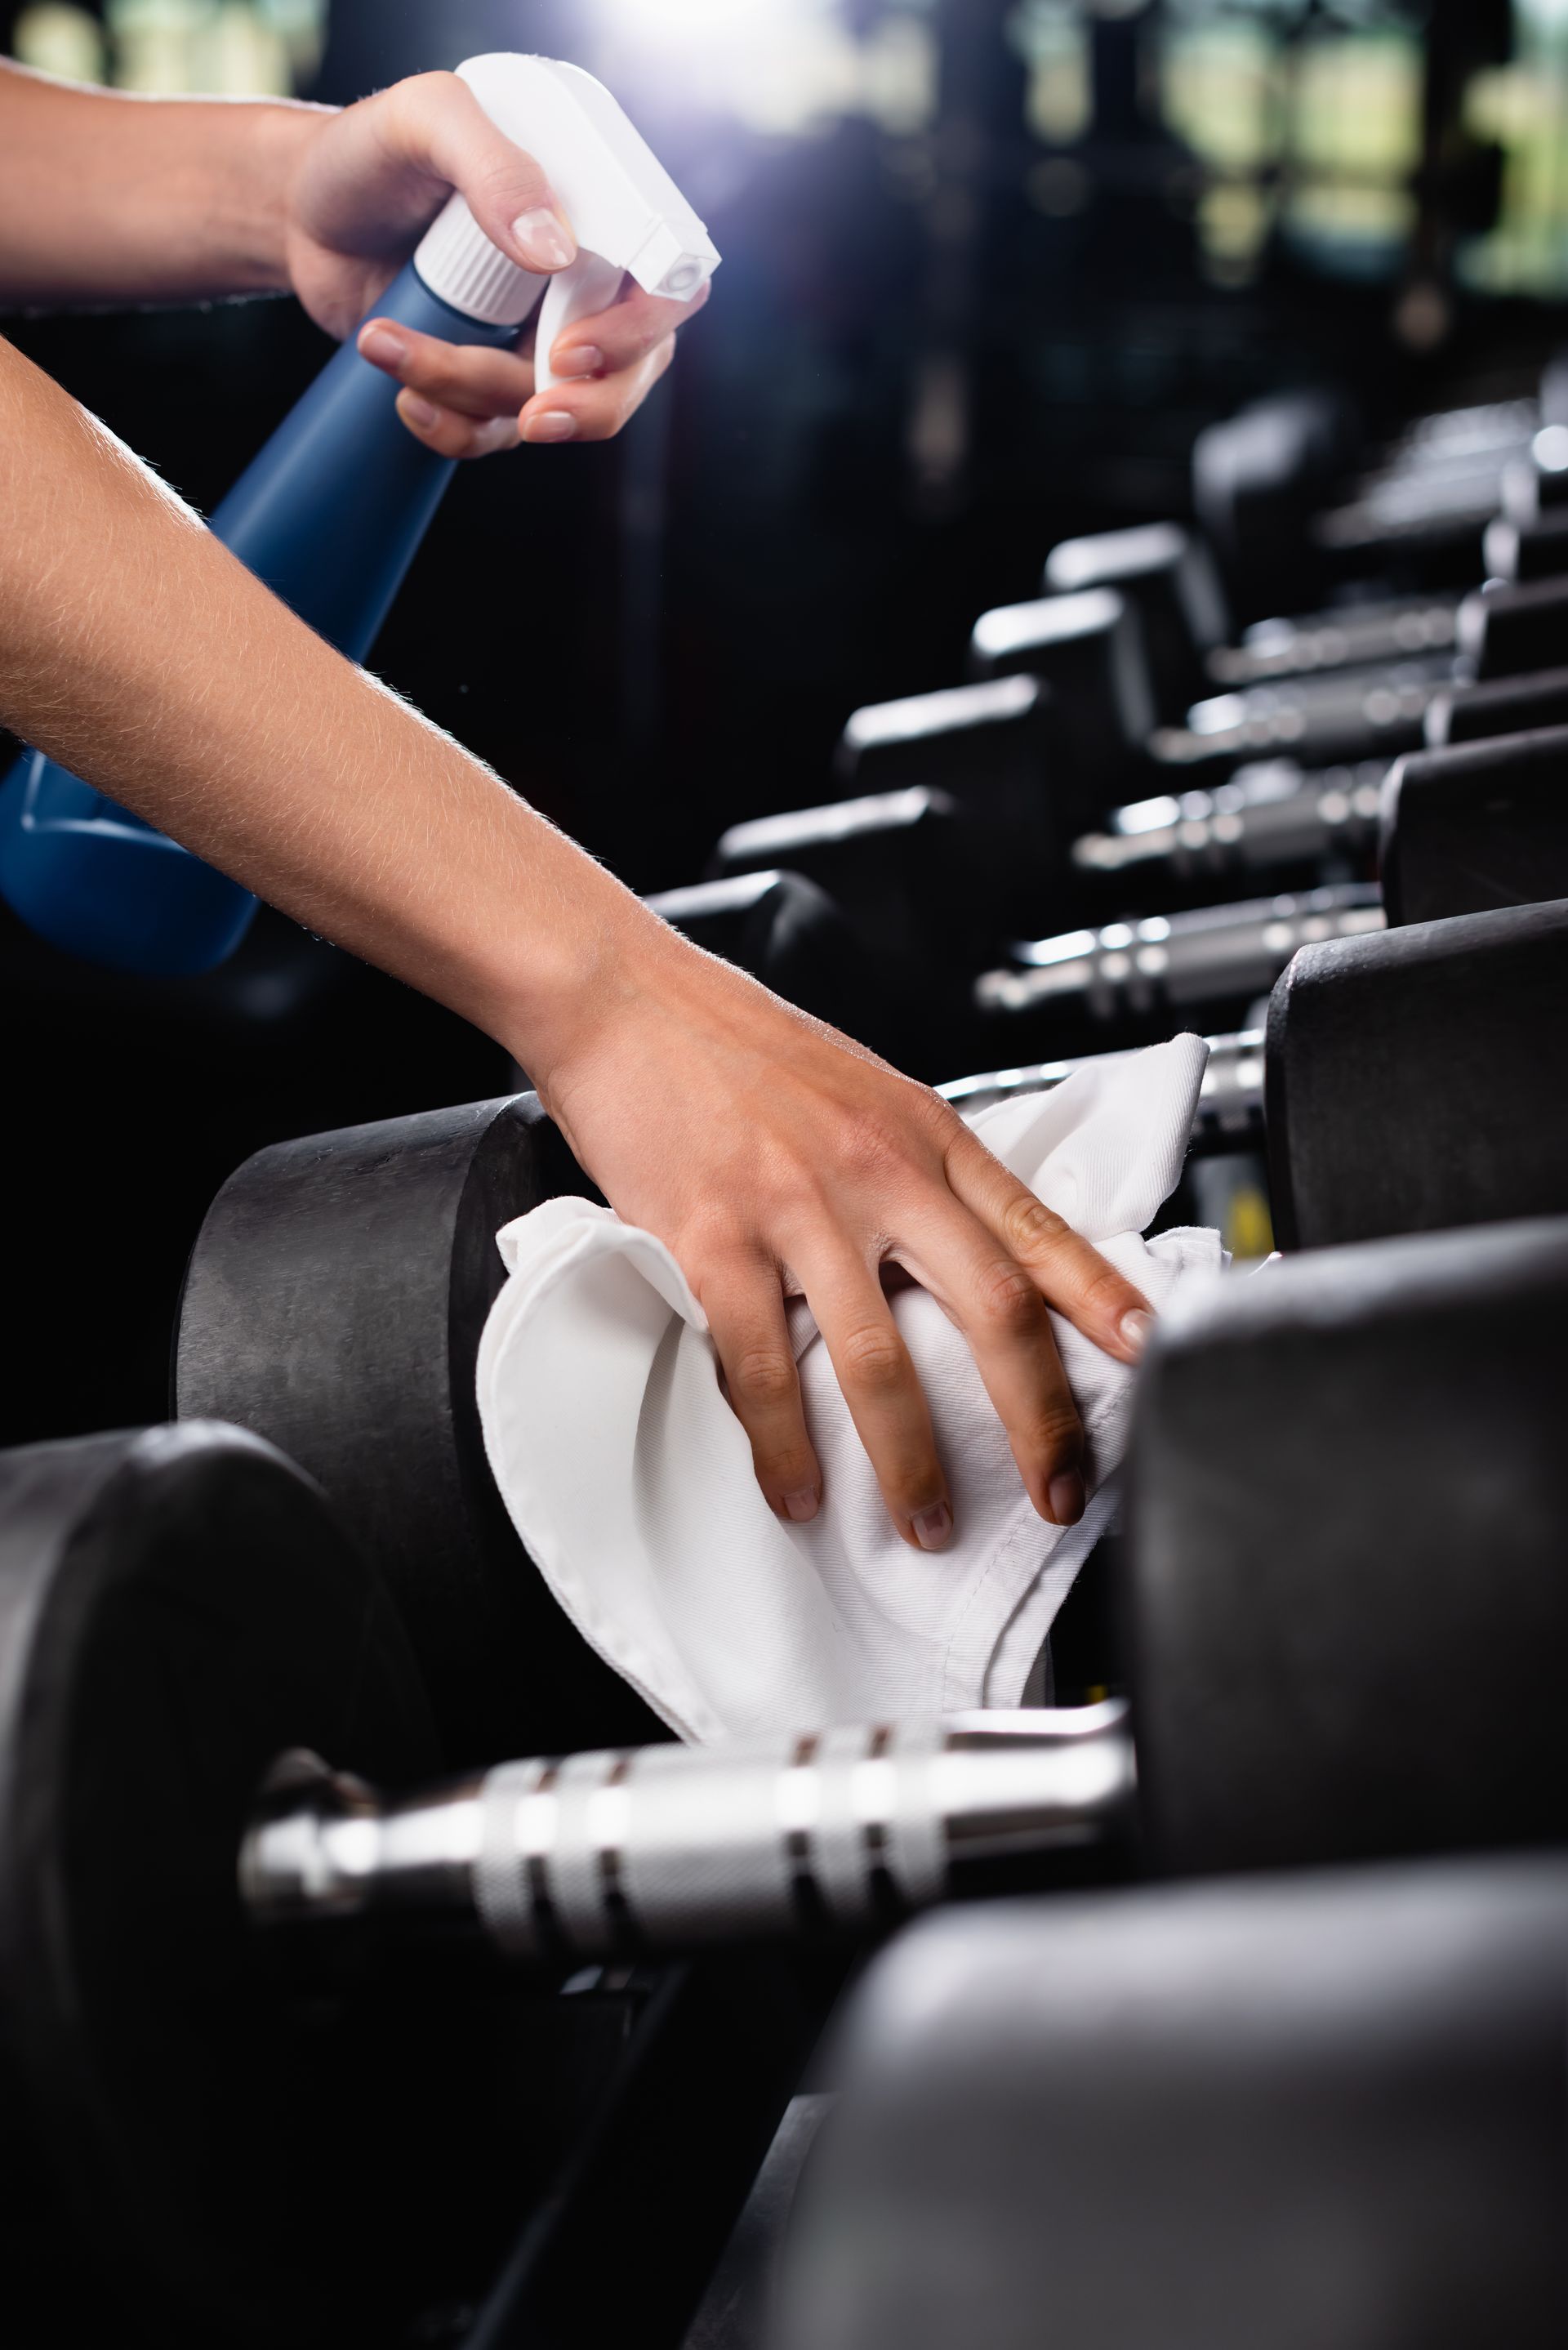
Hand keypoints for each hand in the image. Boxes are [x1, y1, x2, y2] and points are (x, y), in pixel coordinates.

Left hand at [279, 70, 707, 456]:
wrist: (303, 213)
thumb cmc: (373, 154)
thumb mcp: (427, 122)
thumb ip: (493, 166)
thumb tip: (555, 250)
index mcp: (596, 217)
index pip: (667, 287)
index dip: (639, 334)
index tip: (571, 353)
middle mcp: (581, 287)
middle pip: (628, 378)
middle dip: (580, 409)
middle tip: (527, 414)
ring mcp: (537, 344)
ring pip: (546, 412)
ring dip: (466, 396)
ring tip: (387, 344)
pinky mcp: (487, 386)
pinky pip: (491, 437)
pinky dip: (447, 430)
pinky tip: (401, 395)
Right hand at [530, 920, 1153, 1551]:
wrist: (621, 996)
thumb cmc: (734, 1043)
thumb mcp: (864, 1090)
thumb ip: (915, 1170)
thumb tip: (957, 1259)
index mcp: (925, 1132)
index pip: (1039, 1227)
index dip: (1105, 1298)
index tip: (1153, 1355)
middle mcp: (878, 1168)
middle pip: (991, 1309)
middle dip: (1038, 1419)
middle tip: (1061, 1493)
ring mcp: (796, 1206)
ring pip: (879, 1362)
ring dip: (910, 1462)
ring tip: (927, 1523)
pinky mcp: (712, 1238)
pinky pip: (762, 1367)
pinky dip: (784, 1447)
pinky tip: (797, 1491)